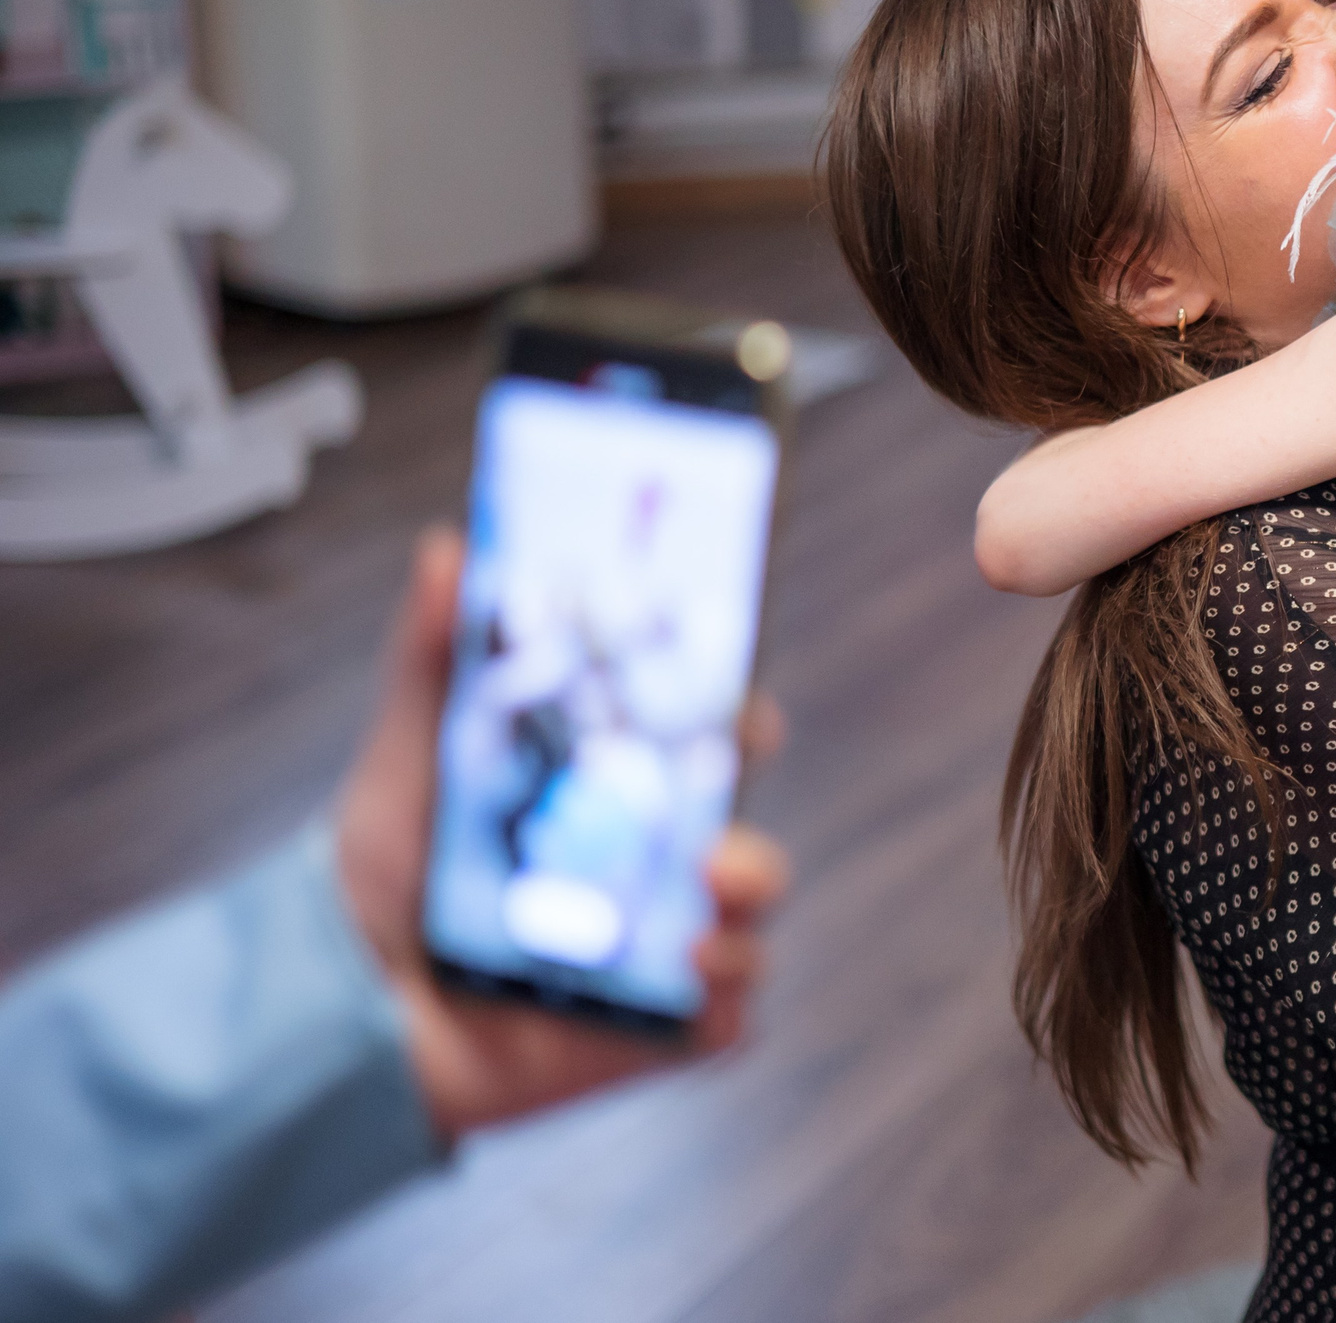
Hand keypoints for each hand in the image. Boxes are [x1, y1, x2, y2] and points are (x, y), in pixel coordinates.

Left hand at [334, 527, 792, 1140]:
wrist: (342, 1010)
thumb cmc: (389, 878)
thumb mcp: (411, 757)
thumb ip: (434, 657)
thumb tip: (448, 548)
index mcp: (616, 786)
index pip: (704, 733)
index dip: (731, 705)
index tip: (729, 686)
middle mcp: (654, 858)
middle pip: (744, 810)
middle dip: (751, 788)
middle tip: (726, 772)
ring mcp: (667, 942)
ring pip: (752, 906)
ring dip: (751, 882)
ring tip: (709, 876)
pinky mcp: (664, 1027)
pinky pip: (730, 1009)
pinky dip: (727, 984)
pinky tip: (687, 965)